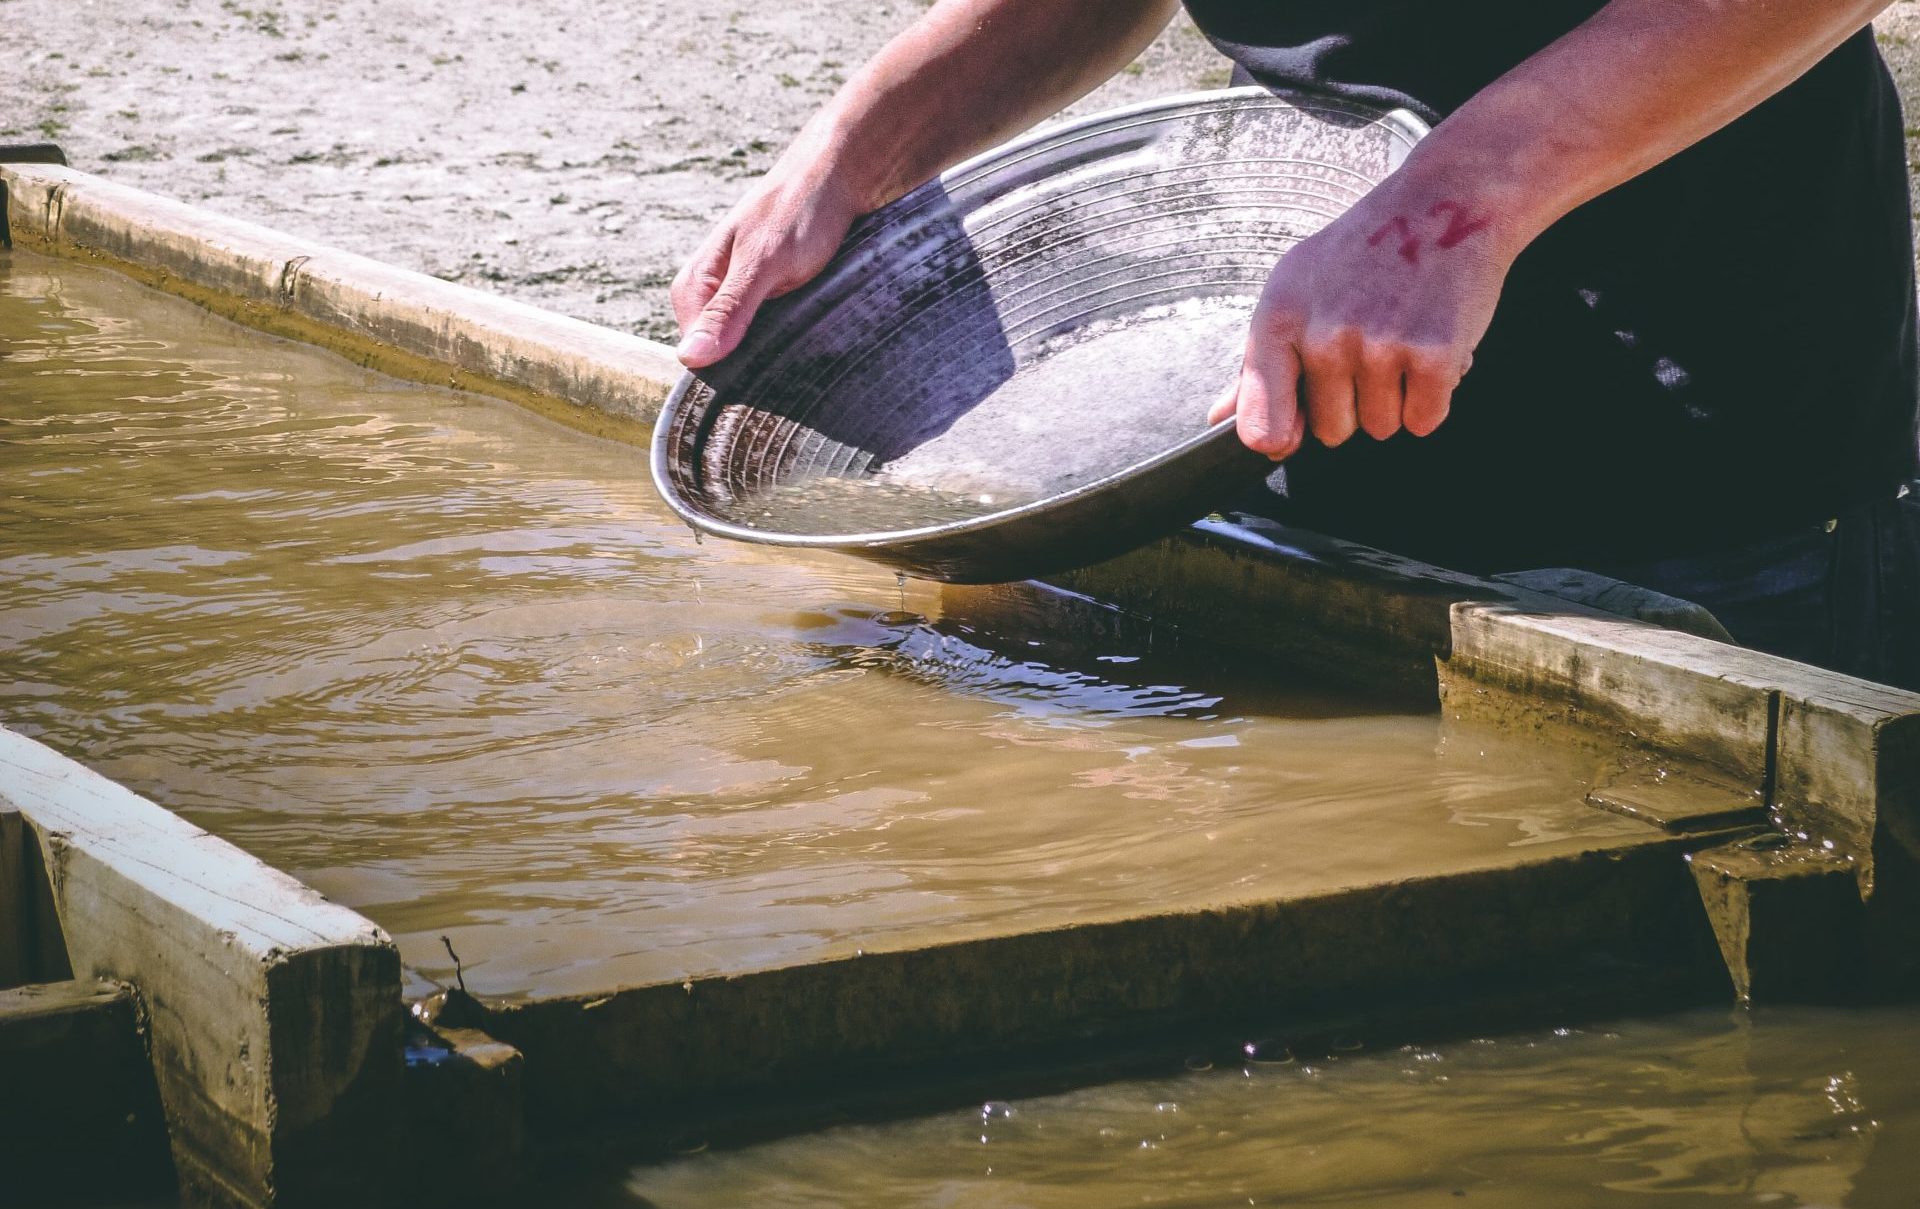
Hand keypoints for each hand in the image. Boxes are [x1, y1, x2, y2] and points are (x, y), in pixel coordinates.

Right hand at [671, 145, 869, 368]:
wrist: (841, 176)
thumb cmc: (799, 210)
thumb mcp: (765, 262)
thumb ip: (730, 309)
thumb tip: (690, 358)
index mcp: (695, 287)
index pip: (697, 359)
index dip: (728, 374)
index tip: (763, 376)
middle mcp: (712, 296)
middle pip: (725, 358)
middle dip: (756, 363)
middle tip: (794, 351)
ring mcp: (743, 298)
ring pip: (753, 349)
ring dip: (779, 352)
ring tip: (807, 337)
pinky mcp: (772, 299)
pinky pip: (776, 336)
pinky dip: (795, 338)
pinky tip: (814, 331)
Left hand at [1208, 175, 1517, 458]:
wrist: (1446, 199)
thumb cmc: (1364, 250)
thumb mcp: (1294, 289)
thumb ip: (1258, 364)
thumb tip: (1219, 420)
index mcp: (1278, 320)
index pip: (1259, 427)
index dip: (1281, 437)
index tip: (1296, 429)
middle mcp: (1323, 335)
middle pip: (1331, 432)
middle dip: (1353, 403)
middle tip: (1369, 347)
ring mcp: (1378, 345)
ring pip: (1380, 427)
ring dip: (1395, 399)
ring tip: (1401, 339)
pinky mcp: (1433, 354)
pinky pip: (1423, 421)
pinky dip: (1432, 397)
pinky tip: (1429, 350)